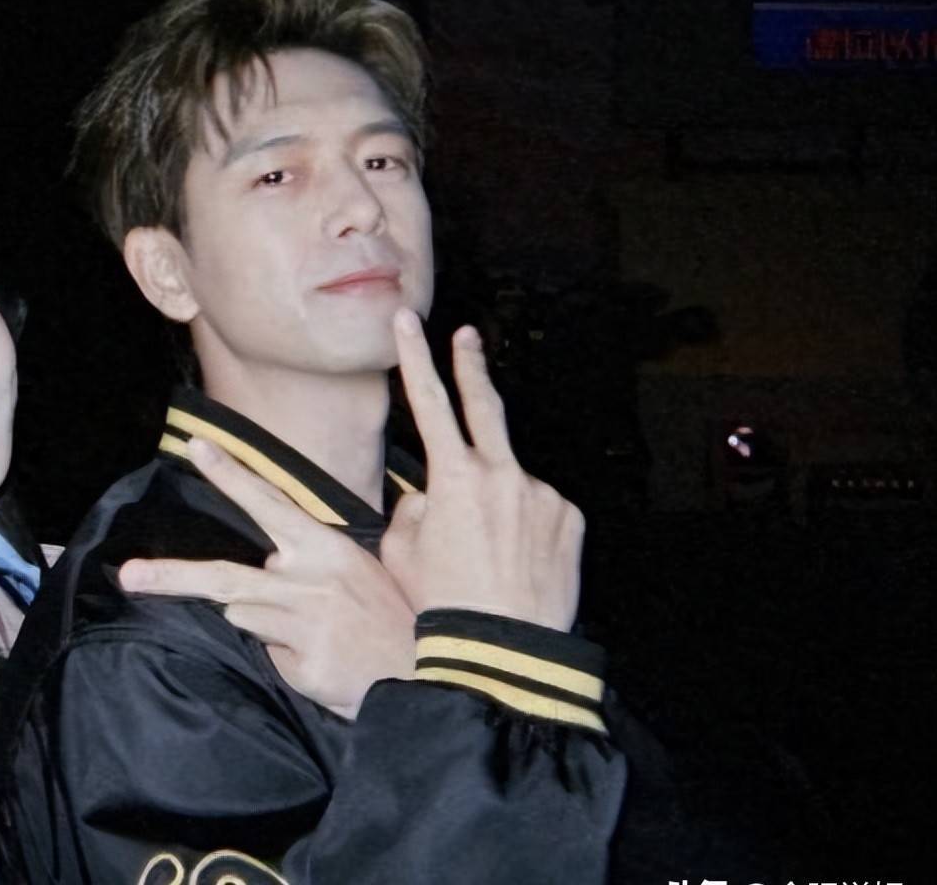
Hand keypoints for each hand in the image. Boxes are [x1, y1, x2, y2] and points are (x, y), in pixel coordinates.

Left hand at [118, 437, 415, 718]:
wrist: (430, 676)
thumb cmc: (393, 619)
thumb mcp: (369, 568)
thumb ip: (322, 554)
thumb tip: (296, 548)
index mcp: (325, 548)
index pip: (270, 504)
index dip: (231, 474)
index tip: (196, 447)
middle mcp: (309, 580)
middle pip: (224, 577)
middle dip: (171, 576)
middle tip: (129, 574)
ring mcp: (303, 624)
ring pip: (248, 617)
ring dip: (270, 626)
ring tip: (319, 635)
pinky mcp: (303, 663)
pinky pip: (273, 656)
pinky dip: (290, 659)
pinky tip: (325, 661)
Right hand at [380, 308, 585, 630]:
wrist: (503, 652)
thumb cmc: (442, 603)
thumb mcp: (403, 552)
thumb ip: (414, 508)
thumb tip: (430, 494)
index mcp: (454, 477)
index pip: (428, 402)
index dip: (414, 358)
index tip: (407, 322)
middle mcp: (502, 473)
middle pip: (484, 405)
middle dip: (471, 366)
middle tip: (467, 333)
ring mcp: (541, 493)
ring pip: (510, 481)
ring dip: (497, 502)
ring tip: (489, 555)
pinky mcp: (569, 516)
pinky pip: (540, 509)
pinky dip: (526, 525)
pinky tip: (517, 561)